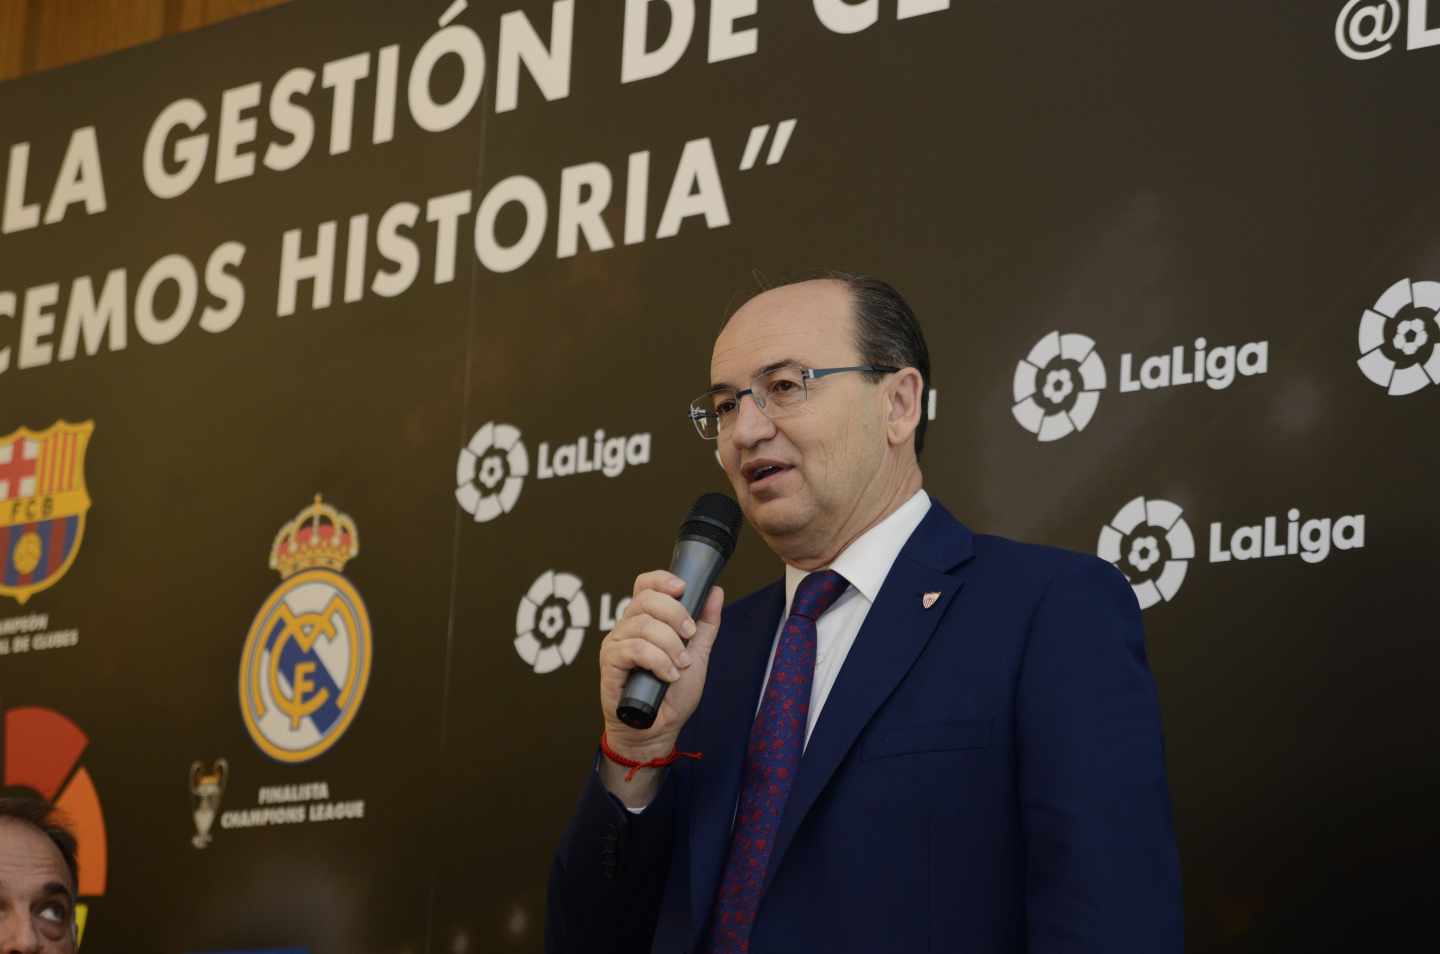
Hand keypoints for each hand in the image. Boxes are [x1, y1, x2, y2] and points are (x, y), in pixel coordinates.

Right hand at [598, 571, 723, 766]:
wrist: (659, 730)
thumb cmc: (673, 694)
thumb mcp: (697, 654)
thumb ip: (705, 623)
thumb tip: (715, 591)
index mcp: (646, 620)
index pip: (645, 585)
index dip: (662, 580)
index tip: (682, 588)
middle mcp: (628, 627)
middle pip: (646, 599)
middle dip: (675, 614)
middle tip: (689, 636)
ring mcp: (616, 643)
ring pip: (643, 624)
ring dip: (670, 645)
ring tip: (679, 665)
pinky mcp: (609, 662)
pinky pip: (634, 648)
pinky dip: (657, 660)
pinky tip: (667, 675)